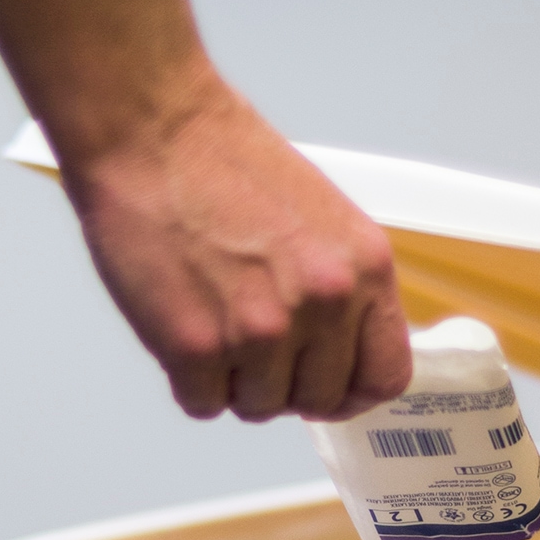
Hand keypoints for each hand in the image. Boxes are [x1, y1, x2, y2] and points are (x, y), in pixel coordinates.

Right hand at [64, 70, 412, 421]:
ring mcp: (262, 331)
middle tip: (251, 346)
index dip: (353, 392)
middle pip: (319, 400)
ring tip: (210, 319)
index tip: (330, 391)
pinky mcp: (198, 348)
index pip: (385, 374)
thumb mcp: (322, 220)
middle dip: (285, 385)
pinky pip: (202, 404)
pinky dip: (188, 382)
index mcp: (364, 269)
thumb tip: (335, 350)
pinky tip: (179, 329)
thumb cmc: (224, 163)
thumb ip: (339, 287)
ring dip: (232, 380)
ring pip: (258, 407)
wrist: (153, 132)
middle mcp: (324, 305)